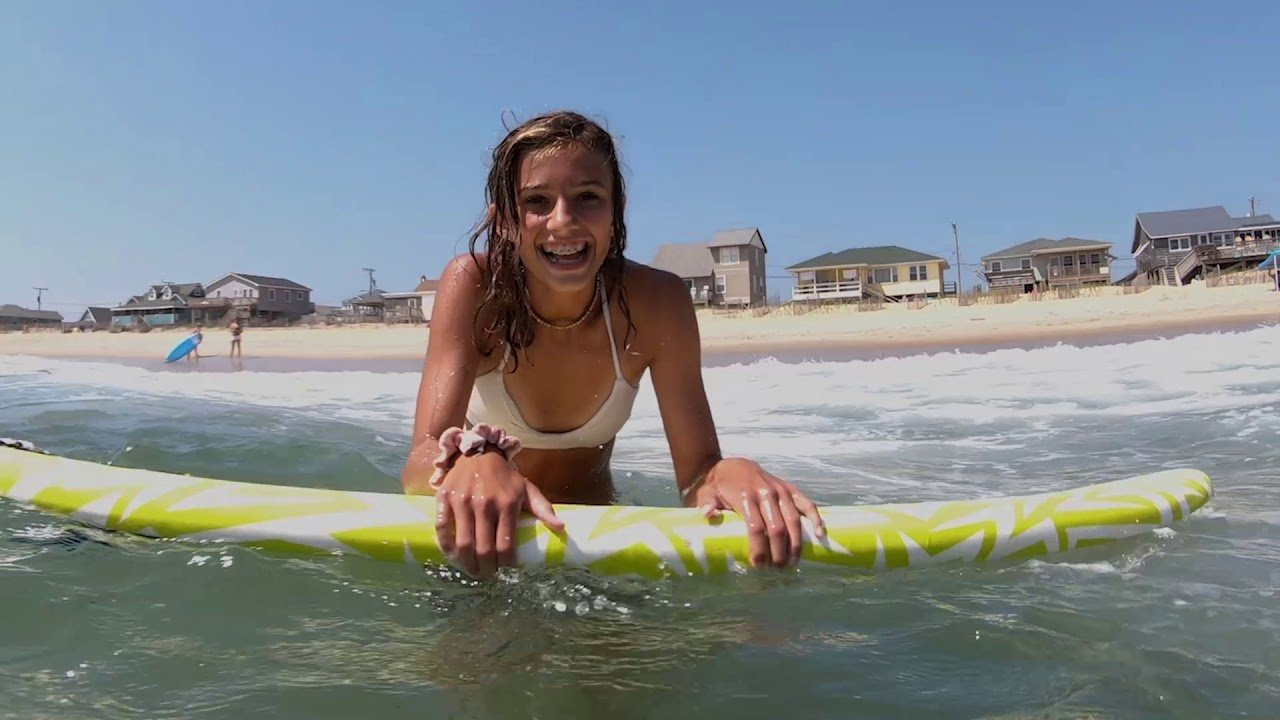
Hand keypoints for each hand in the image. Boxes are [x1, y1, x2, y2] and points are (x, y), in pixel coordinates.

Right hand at [433, 450, 563, 576]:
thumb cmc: (505, 477)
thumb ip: (543, 508)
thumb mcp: (527, 489)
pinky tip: (453, 556)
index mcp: (507, 504)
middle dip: (486, 569)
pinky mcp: (445, 498)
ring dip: (467, 563)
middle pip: (483, 549)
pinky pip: (442, 529)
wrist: (479, 451)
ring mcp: (463, 501)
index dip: (505, 563)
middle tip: (487, 574)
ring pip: (463, 544)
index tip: (505, 569)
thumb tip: (561, 528)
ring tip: (472, 570)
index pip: (506, 545)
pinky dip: (446, 547)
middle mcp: (484, 504)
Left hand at [687, 458, 824, 568]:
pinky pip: (807, 503)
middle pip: (777, 528)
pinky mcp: (790, 488)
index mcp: (745, 496)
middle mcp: (766, 493)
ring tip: (792, 563)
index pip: (756, 528)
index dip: (759, 549)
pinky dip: (815, 518)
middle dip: (778, 552)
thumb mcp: (707, 494)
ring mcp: (780, 490)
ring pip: (793, 520)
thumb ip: (707, 504)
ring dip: (795, 544)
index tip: (759, 565)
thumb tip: (709, 514)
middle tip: (777, 569)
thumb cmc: (719, 487)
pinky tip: (820, 534)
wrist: (733, 466)